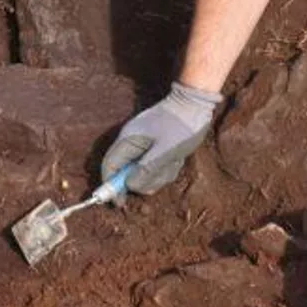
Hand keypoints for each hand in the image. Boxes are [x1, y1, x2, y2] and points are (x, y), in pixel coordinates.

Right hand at [101, 82, 221, 194]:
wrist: (197, 102)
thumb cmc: (183, 125)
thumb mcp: (167, 150)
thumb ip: (147, 169)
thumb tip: (130, 186)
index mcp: (128, 140)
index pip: (109, 166)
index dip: (111, 187)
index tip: (120, 203)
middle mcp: (131, 142)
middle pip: (126, 174)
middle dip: (145, 179)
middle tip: (163, 173)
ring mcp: (142, 144)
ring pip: (143, 172)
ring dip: (159, 174)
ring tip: (174, 162)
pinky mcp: (153, 147)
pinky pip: (154, 166)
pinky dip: (166, 167)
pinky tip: (177, 159)